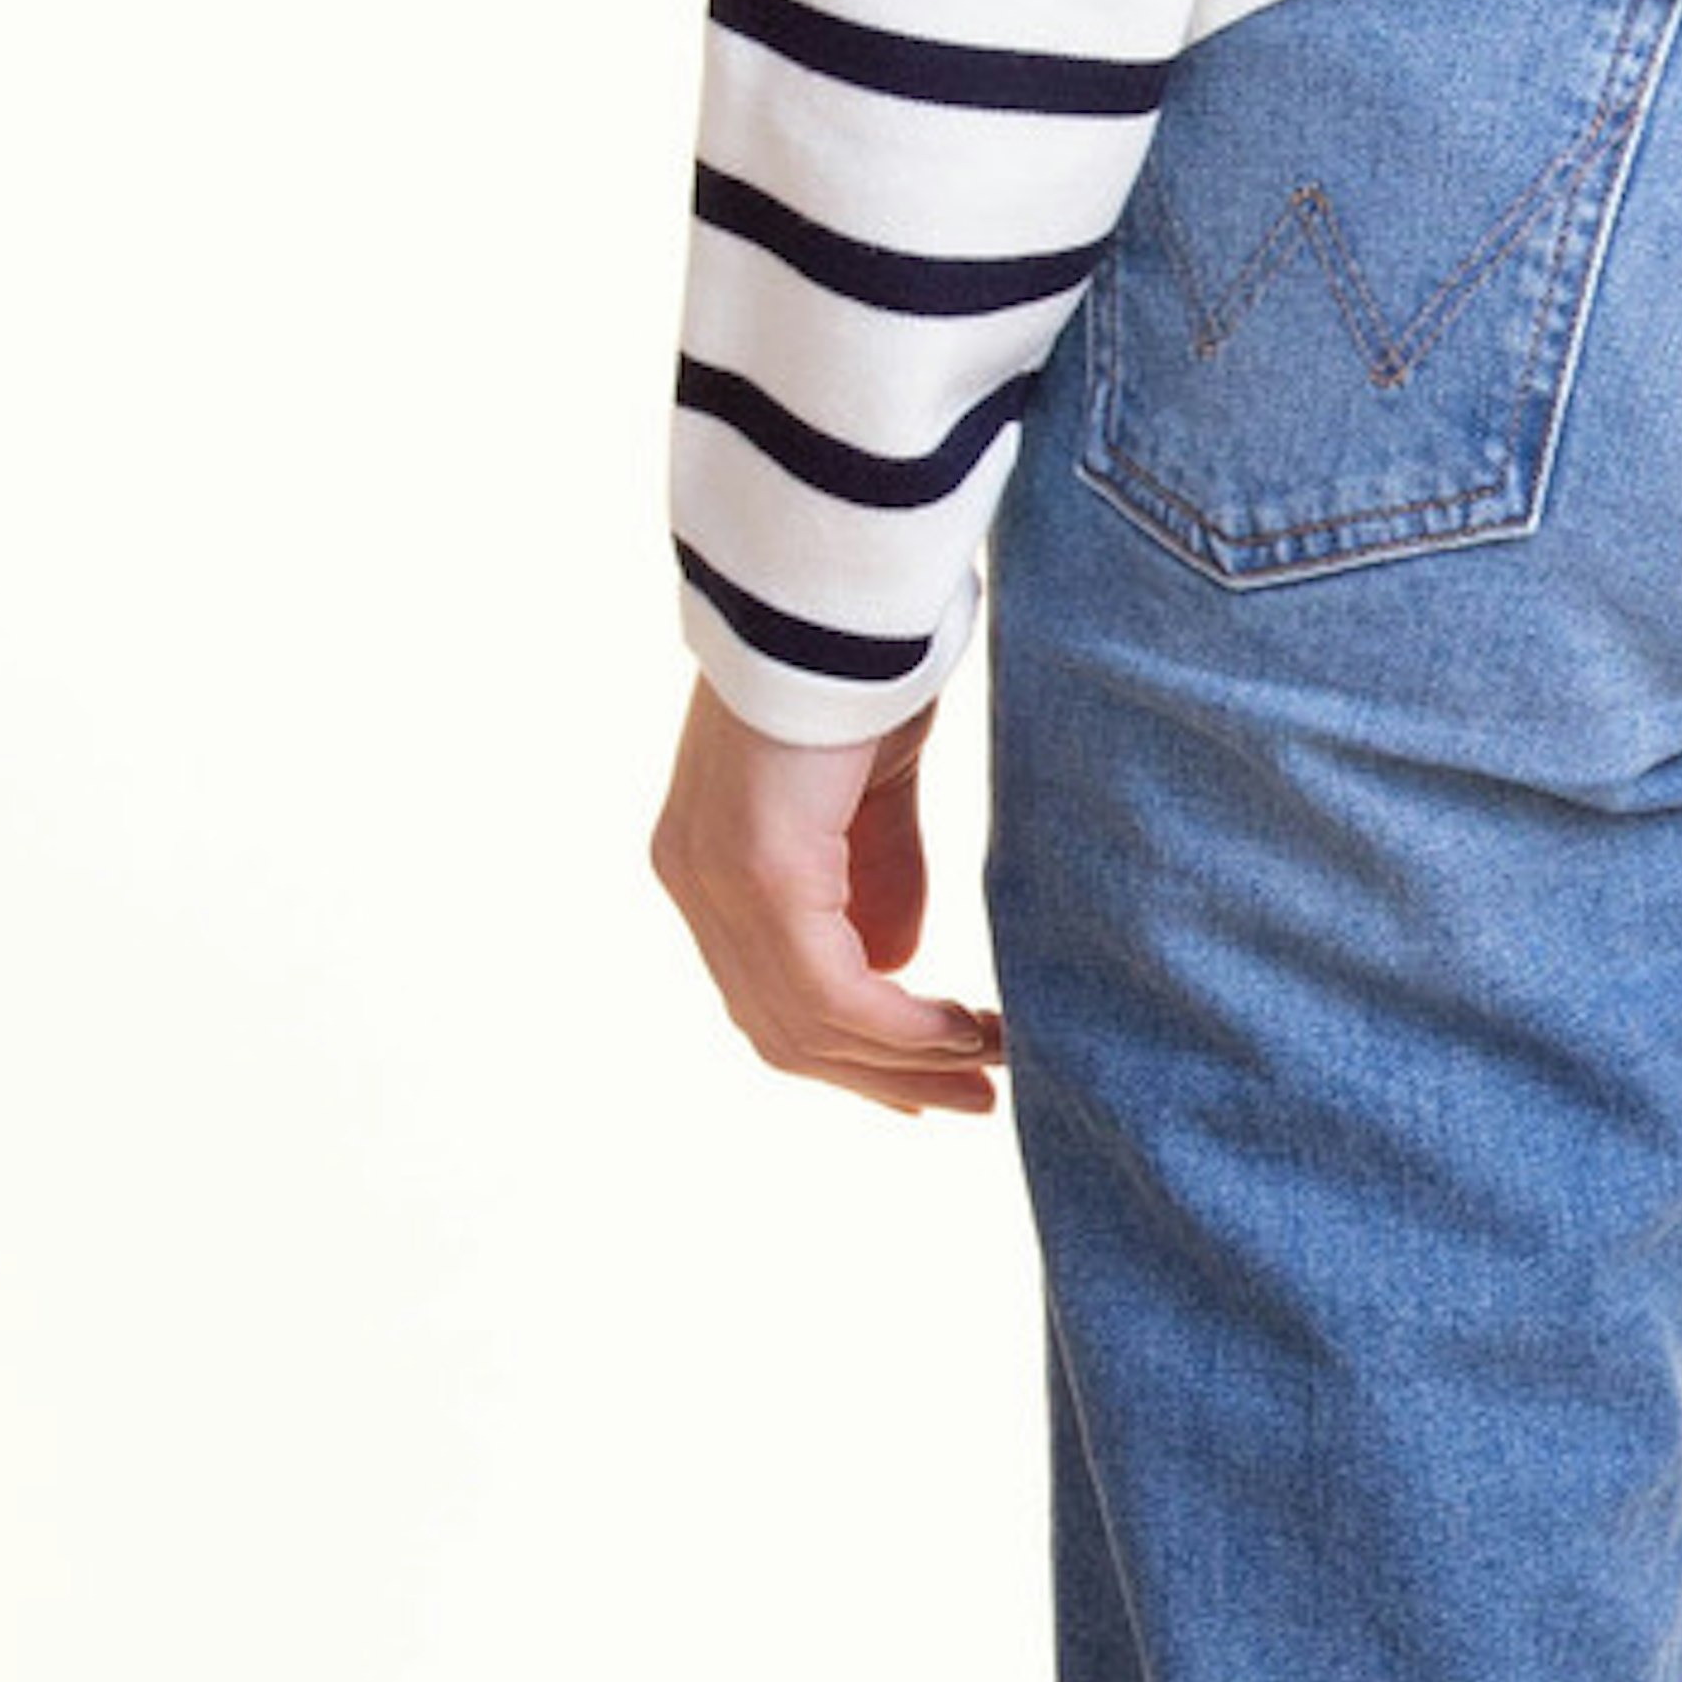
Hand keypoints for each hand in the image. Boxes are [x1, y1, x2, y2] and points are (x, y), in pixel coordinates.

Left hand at [649, 674, 1012, 1119]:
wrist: (837, 581)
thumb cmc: (858, 656)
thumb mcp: (870, 782)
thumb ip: (876, 868)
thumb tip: (896, 961)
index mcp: (708, 854)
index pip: (764, 992)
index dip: (843, 1051)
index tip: (924, 1079)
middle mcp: (695, 880)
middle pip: (779, 1028)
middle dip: (879, 1076)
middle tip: (966, 1100)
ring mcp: (719, 881)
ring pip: (805, 1024)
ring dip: (903, 1060)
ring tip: (986, 1068)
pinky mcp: (763, 873)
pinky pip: (831, 991)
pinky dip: (899, 1027)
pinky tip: (961, 1031)